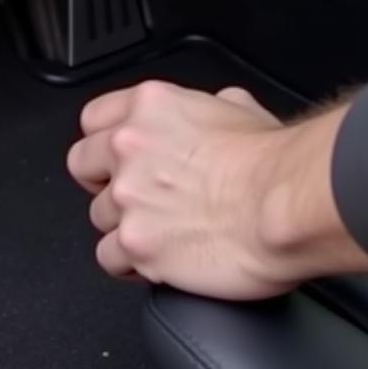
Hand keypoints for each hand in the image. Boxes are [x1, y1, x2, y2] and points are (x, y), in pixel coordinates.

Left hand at [66, 80, 367, 299]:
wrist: (285, 204)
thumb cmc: (273, 162)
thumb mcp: (239, 106)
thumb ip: (208, 106)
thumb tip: (215, 108)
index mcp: (149, 106)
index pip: (94, 119)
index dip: (105, 141)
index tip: (115, 157)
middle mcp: (129, 146)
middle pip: (82, 165)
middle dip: (103, 181)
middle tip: (133, 194)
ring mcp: (128, 196)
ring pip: (97, 216)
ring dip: (124, 225)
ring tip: (161, 231)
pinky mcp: (136, 244)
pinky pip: (109, 258)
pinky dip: (130, 263)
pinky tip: (156, 259)